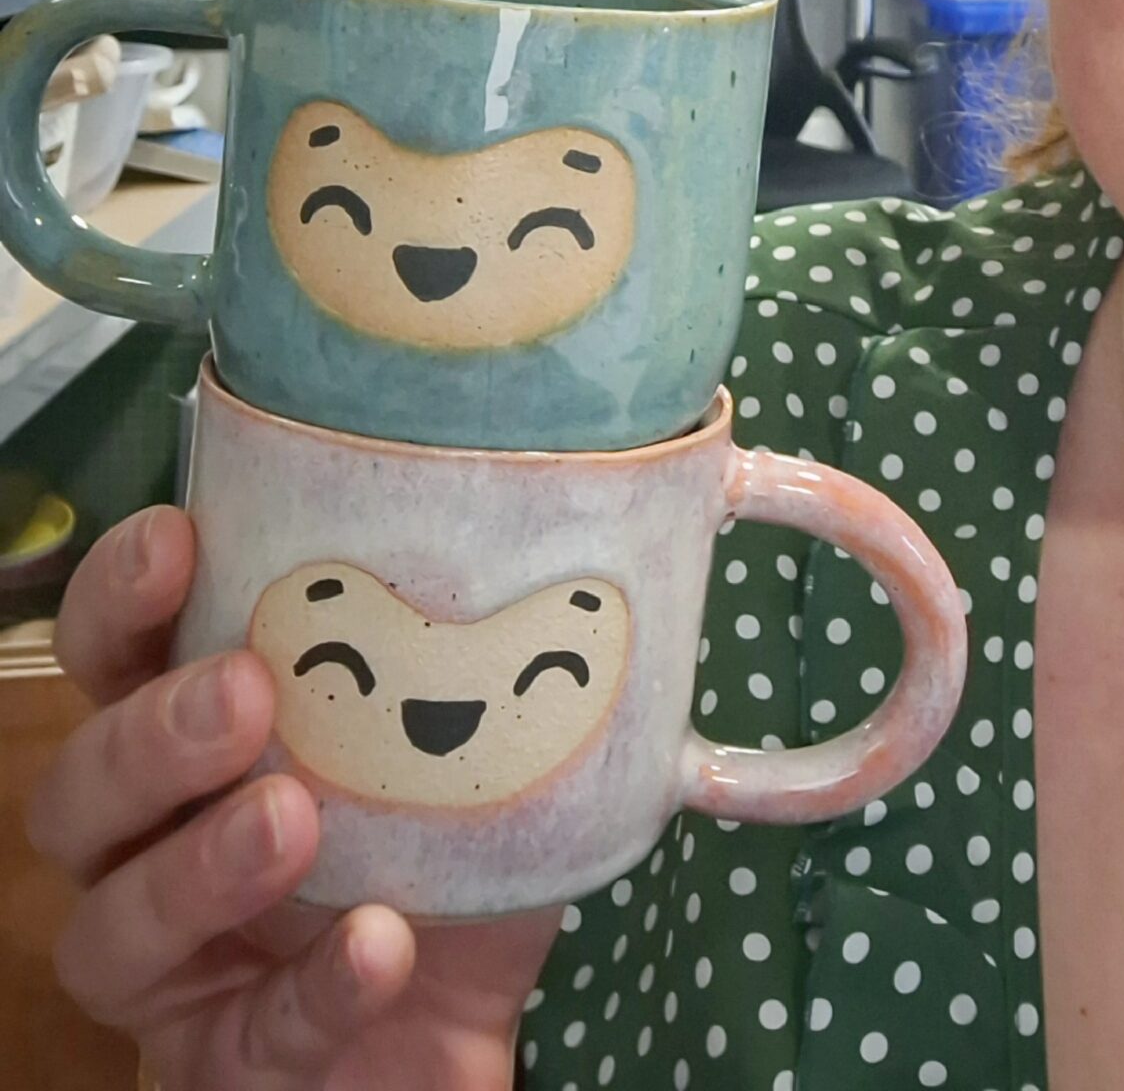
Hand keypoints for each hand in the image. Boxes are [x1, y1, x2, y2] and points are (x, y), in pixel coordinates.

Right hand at [26, 505, 561, 1087]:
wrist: (460, 1034)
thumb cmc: (445, 864)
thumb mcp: (470, 747)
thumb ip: (485, 656)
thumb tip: (592, 543)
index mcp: (196, 743)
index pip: (114, 658)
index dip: (121, 600)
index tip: (179, 537)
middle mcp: (153, 850)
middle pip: (81, 791)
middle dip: (152, 734)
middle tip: (247, 689)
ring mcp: (174, 973)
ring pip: (111, 932)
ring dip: (200, 867)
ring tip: (293, 819)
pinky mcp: (221, 1069)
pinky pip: (246, 1038)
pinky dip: (314, 989)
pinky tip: (381, 944)